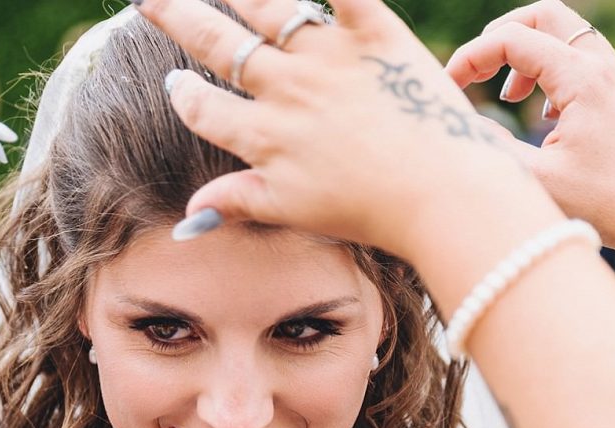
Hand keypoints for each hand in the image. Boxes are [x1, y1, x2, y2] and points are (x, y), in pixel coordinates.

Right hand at [137, 0, 543, 261]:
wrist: (439, 192)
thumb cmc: (370, 212)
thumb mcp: (293, 212)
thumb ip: (238, 202)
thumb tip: (188, 219)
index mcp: (264, 136)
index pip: (204, 108)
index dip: (183, 95)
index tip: (175, 83)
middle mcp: (286, 90)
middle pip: (216, 44)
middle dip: (176, 17)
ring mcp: (328, 57)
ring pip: (267, 8)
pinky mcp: (376, 32)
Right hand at [445, 0, 614, 260]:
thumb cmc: (605, 205)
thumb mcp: (535, 179)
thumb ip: (492, 144)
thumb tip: (462, 123)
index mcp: (582, 80)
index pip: (512, 40)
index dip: (470, 58)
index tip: (447, 88)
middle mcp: (603, 67)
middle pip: (543, 15)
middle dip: (500, 36)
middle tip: (476, 73)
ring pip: (564, 34)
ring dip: (527, 54)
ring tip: (507, 97)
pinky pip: (579, 58)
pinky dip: (549, 71)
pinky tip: (540, 114)